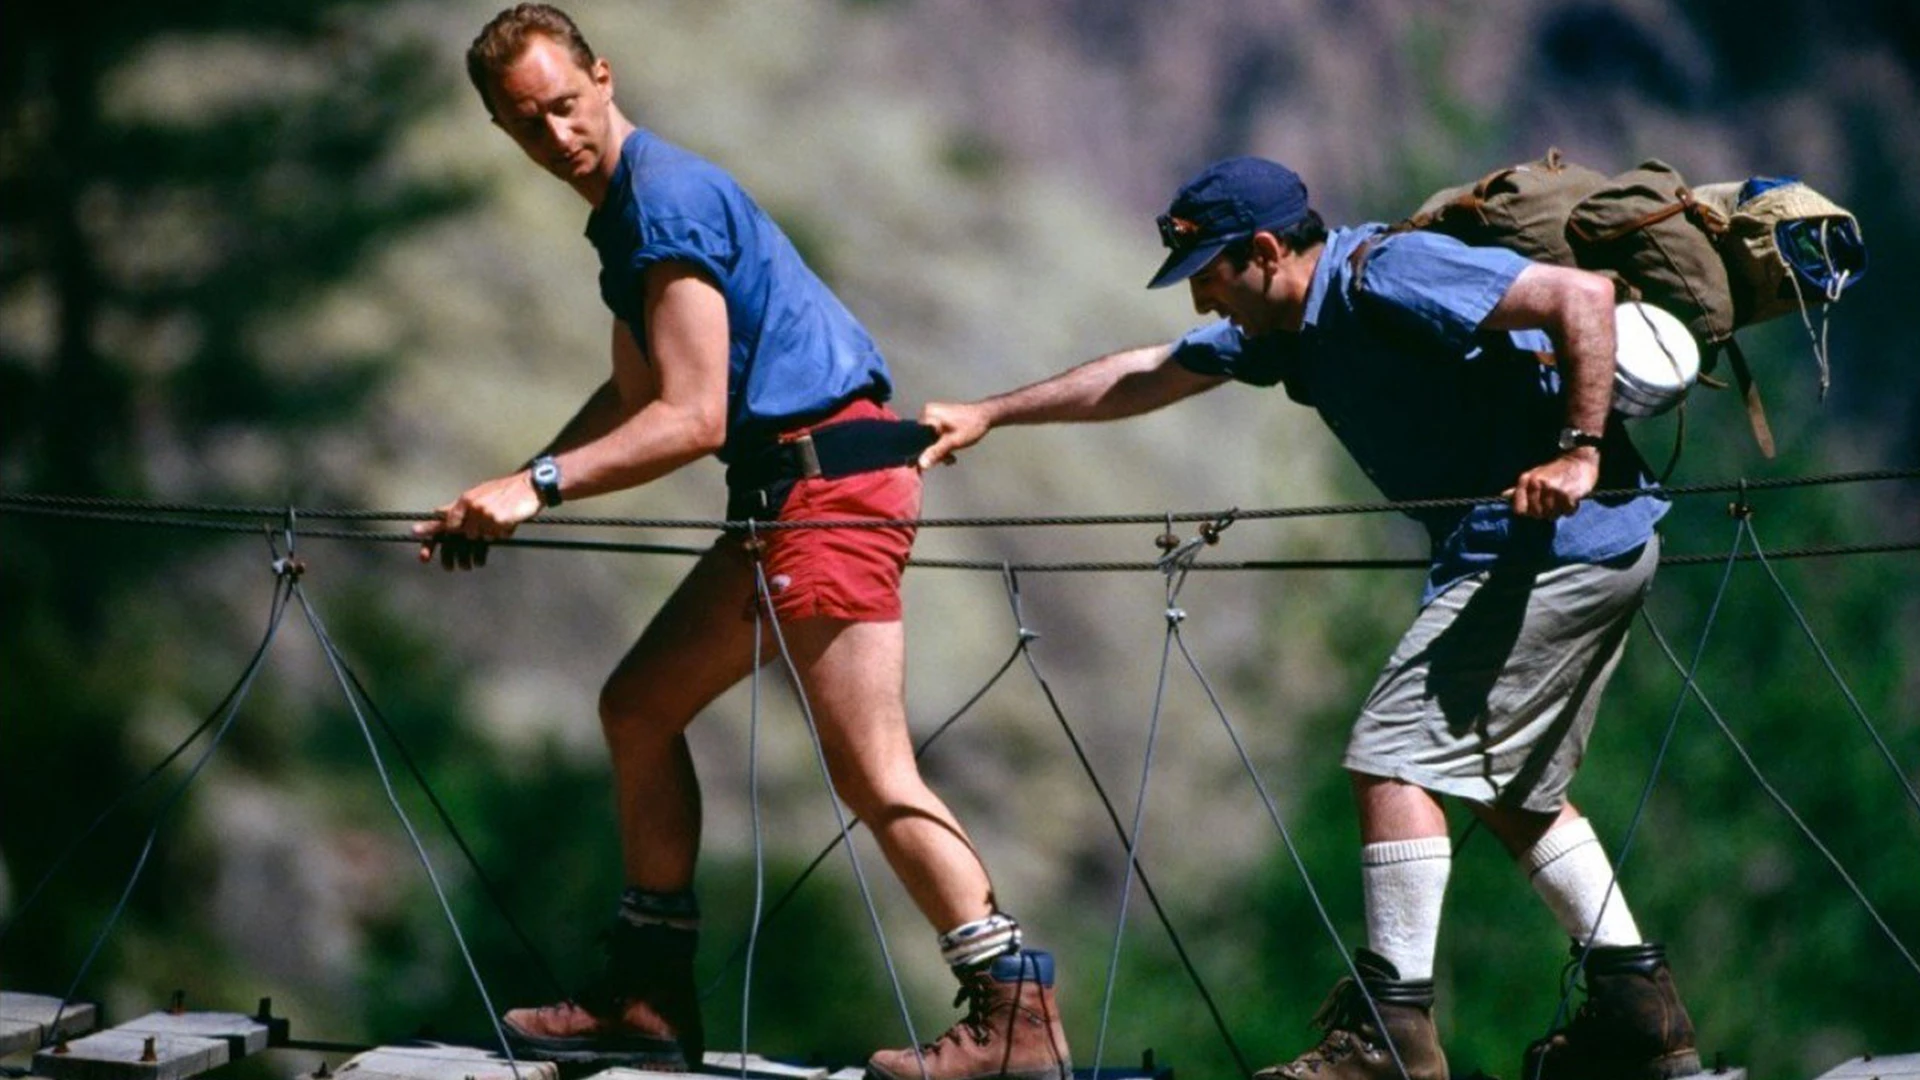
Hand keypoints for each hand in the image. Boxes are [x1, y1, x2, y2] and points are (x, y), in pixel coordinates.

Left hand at [411, 472, 541, 569]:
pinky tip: (504, 530)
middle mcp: (472, 507)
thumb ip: (460, 507)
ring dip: (480, 547)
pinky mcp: (499, 521)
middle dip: (455, 555)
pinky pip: (496, 539)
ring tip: (477, 559)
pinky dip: (500, 537)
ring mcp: (485, 514)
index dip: (431, 539)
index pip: (444, 523)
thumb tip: (439, 513)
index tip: (423, 555)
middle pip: (459, 537)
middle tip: (450, 568)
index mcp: (464, 500)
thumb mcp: (479, 495)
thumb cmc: (504, 492)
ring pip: (478, 540)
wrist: (530, 485)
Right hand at [916, 401, 990, 469]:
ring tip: (952, 456)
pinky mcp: (939, 420)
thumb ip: (936, 452)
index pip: (916, 437)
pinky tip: (951, 451)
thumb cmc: (972, 426)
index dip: (921, 451)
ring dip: (940, 450)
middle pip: (923, 440)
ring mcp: (934, 416)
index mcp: (928, 415)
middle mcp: (928, 413)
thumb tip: (921, 464)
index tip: (928, 463)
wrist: (986, 416)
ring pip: (929, 440)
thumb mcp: (953, 442)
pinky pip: (935, 436)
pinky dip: (942, 444)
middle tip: (948, 458)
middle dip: (934, 452)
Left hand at [1504, 450, 1598, 519]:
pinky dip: (1571, 509)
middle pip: (1536, 515)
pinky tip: (1572, 499)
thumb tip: (1502, 495)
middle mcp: (1537, 484)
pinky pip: (1567, 512)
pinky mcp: (1568, 494)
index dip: (1528, 512)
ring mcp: (1552, 489)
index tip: (1536, 507)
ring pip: (1552, 515)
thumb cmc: (1555, 471)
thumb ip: (1519, 488)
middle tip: (1554, 501)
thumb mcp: (1534, 475)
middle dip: (1545, 512)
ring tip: (1563, 499)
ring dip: (1559, 511)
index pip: (1519, 510)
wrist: (1580, 460)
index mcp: (1526, 480)